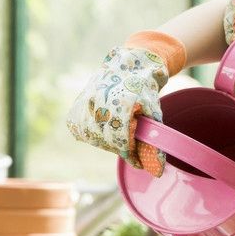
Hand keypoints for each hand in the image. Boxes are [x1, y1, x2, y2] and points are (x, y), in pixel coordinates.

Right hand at [66, 32, 184, 175]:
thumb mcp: (154, 113)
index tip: (139, 163)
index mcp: (120, 106)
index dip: (132, 156)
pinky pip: (81, 131)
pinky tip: (105, 126)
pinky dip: (94, 134)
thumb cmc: (145, 89)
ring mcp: (85, 105)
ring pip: (94, 139)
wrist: (130, 63)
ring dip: (108, 141)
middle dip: (121, 148)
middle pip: (108, 143)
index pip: (122, 144)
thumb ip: (153, 142)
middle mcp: (99, 105)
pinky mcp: (77, 106)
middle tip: (132, 144)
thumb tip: (157, 172)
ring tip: (120, 129)